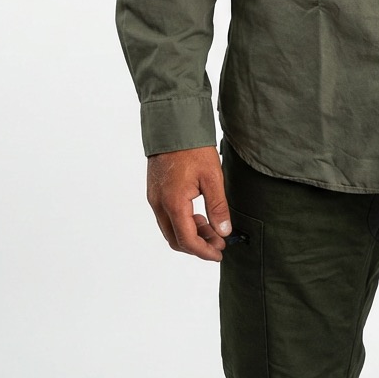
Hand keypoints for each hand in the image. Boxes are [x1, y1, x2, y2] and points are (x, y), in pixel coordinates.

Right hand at [146, 145, 231, 261]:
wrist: (173, 125)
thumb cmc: (193, 148)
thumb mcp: (212, 177)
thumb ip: (218, 207)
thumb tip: (224, 232)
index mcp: (173, 203)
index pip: (187, 240)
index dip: (204, 251)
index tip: (219, 253)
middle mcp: (159, 204)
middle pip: (175, 239)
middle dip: (197, 245)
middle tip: (218, 241)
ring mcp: (154, 198)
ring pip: (170, 229)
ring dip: (190, 234)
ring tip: (211, 227)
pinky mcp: (154, 192)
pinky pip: (166, 217)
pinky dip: (182, 223)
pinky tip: (198, 215)